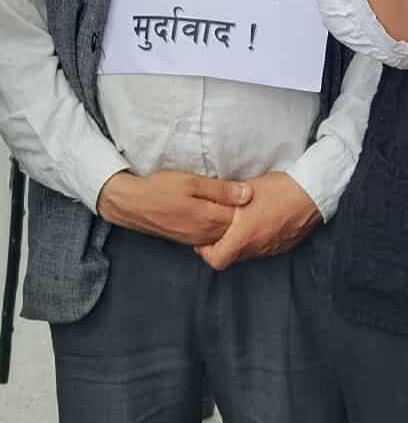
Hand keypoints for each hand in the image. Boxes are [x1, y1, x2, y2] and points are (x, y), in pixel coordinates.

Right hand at [98, 168, 253, 246]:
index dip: (252, 206)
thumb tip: (248, 194)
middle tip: (254, 203)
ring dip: (232, 225)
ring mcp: (196, 239)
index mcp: (210, 218)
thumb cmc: (161, 188)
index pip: (242, 217)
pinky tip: (218, 218)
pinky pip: (210, 238)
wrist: (132, 204)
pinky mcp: (187, 240)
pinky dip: (218, 230)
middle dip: (245, 218)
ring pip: (223, 235)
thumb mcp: (192, 182)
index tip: (260, 195)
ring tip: (239, 210)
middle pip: (235, 229)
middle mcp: (206, 233)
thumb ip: (221, 190)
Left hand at [195, 172, 320, 270]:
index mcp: (244, 237)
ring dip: (241, 242)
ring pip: (248, 253)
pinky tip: (260, 222)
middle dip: (223, 245)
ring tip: (241, 223)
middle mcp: (258, 248)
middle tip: (220, 228)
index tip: (204, 240)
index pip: (216, 260)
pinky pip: (264, 248)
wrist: (312, 192)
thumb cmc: (278, 189)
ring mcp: (272, 249)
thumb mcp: (245, 191)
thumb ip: (225, 202)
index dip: (206, 252)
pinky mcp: (284, 245)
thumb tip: (209, 203)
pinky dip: (257, 240)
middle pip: (232, 257)